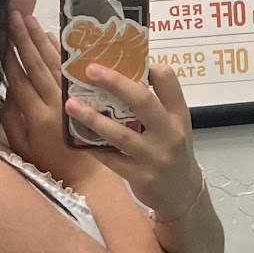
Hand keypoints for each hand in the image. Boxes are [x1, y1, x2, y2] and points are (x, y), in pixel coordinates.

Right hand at [0, 11, 109, 193]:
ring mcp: (72, 99)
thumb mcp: (23, 149)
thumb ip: (12, 121)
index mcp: (37, 118)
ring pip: (55, 63)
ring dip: (40, 39)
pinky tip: (52, 35)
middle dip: (23, 39)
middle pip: (36, 65)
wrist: (88, 178)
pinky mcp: (86, 98)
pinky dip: (62, 51)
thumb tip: (6, 92)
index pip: (19, 80)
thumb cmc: (51, 165)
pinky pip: (72, 70)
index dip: (8, 57)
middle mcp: (55, 104)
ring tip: (28, 18)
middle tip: (13, 15)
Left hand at [64, 62, 204, 220]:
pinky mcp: (140, 176)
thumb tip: (119, 77)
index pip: (168, 80)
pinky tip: (76, 137)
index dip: (148, 66)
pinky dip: (92, 146)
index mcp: (178, 114)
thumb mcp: (173, 125)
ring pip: (120, 134)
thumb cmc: (171, 152)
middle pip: (143, 101)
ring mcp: (155, 156)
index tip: (125, 58)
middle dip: (115, 82)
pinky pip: (111, 159)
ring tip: (71, 104)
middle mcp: (169, 133)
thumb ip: (154, 105)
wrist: (182, 193)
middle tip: (90, 70)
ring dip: (93, 118)